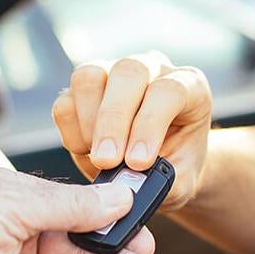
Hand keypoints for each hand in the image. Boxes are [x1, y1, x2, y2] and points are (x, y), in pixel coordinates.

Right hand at [52, 51, 212, 210]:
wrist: (162, 166)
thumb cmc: (178, 167)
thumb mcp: (182, 180)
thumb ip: (164, 181)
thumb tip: (130, 184)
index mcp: (189, 86)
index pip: (168, 91)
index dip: (149, 125)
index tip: (137, 162)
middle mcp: (152, 70)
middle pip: (127, 73)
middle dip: (113, 120)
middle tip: (107, 162)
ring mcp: (114, 73)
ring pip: (89, 77)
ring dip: (88, 123)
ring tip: (100, 159)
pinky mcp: (83, 90)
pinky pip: (65, 101)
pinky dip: (71, 132)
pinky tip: (87, 153)